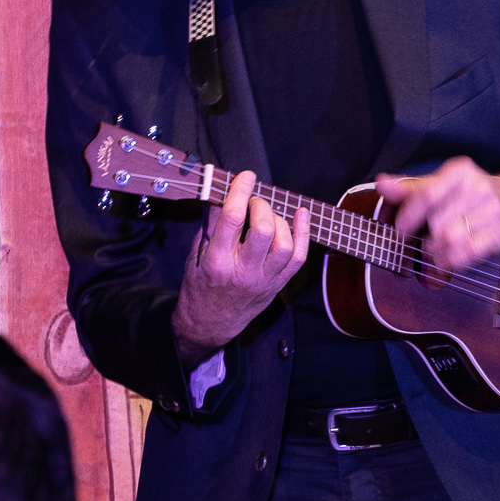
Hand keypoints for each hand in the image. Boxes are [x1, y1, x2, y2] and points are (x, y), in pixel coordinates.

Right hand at [173, 171, 311, 368]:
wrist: (210, 324)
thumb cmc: (200, 287)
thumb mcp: (195, 255)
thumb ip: (210, 224)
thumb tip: (223, 192)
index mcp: (217, 262)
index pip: (232, 219)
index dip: (240, 192)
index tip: (245, 176)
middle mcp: (243, 272)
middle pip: (262, 230)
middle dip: (260, 206)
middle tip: (252, 202)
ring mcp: (264, 280)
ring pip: (284, 243)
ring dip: (278, 220)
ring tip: (266, 215)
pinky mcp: (278, 284)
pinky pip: (299, 257)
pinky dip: (304, 233)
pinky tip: (301, 214)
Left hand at [376, 158, 499, 271]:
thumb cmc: (470, 193)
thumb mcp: (440, 184)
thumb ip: (409, 188)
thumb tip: (381, 184)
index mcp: (460, 171)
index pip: (426, 195)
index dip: (408, 216)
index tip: (400, 229)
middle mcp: (478, 188)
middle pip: (436, 221)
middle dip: (424, 236)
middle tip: (421, 241)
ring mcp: (492, 212)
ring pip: (450, 239)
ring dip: (435, 251)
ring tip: (433, 251)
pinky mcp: (499, 234)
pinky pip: (467, 253)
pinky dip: (451, 261)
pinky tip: (446, 260)